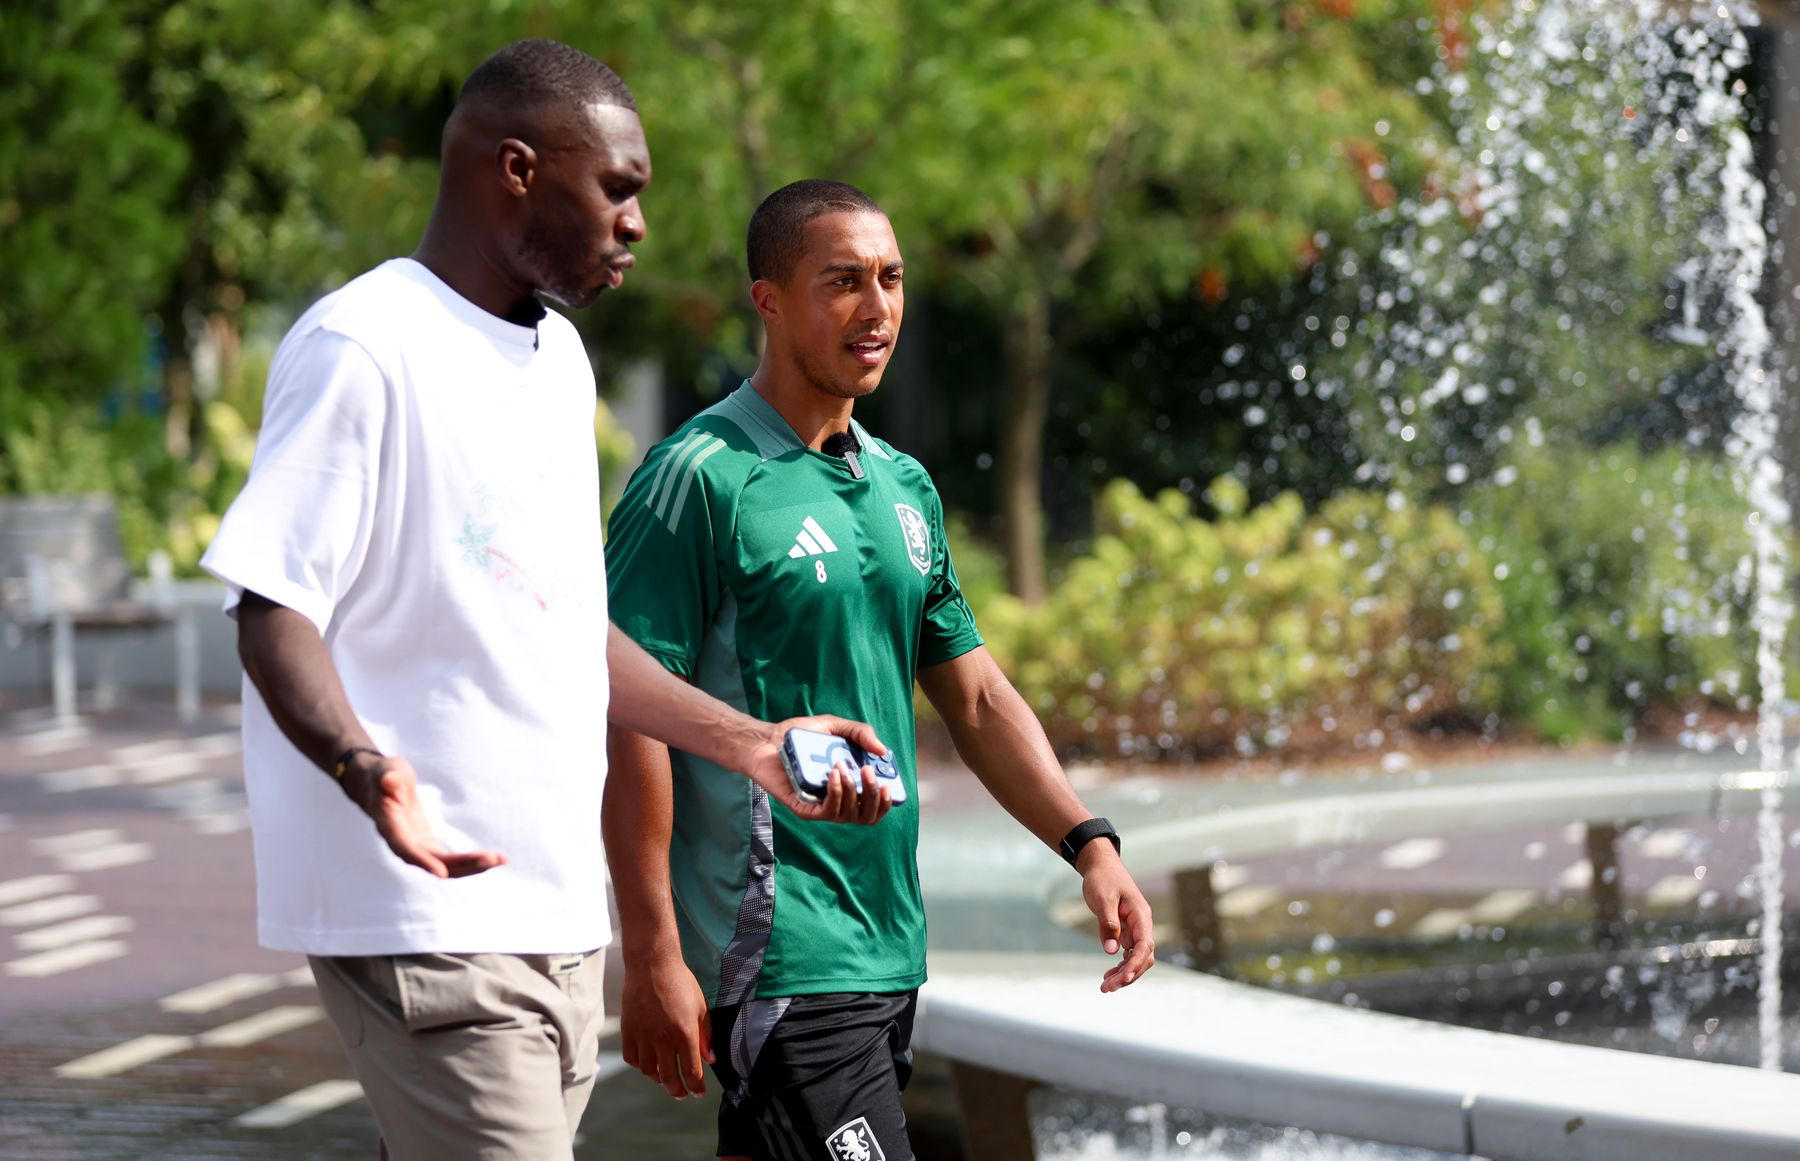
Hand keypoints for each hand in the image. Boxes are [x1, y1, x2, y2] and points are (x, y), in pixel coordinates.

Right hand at [340, 752, 506, 877]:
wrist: (378, 784)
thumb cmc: (383, 774)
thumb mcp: (386, 770)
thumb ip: (388, 777)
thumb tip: (390, 782)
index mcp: (390, 826)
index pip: (406, 848)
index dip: (423, 861)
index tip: (442, 873)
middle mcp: (403, 842)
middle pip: (433, 861)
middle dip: (462, 863)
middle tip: (492, 859)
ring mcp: (416, 846)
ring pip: (444, 865)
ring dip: (472, 866)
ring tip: (501, 860)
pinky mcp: (426, 845)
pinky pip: (449, 860)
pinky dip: (469, 860)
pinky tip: (492, 859)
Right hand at [619, 955, 714, 1098]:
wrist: (652, 965)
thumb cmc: (681, 983)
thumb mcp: (701, 1007)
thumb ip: (706, 1036)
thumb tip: (710, 1059)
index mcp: (684, 1034)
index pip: (691, 1072)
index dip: (696, 1087)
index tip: (698, 1092)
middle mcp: (663, 1039)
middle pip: (669, 1078)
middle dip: (677, 1090)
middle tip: (681, 1094)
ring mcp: (643, 1036)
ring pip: (649, 1071)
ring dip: (658, 1079)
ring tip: (665, 1077)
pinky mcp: (628, 1031)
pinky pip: (632, 1058)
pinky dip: (641, 1065)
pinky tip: (648, 1062)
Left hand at [744, 715, 893, 824]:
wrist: (768, 739)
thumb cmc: (801, 736)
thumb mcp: (835, 726)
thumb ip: (861, 733)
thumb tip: (883, 750)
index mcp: (850, 786)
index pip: (875, 806)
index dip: (886, 801)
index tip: (889, 785)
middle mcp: (839, 800)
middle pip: (867, 816)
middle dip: (873, 796)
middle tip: (869, 772)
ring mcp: (822, 806)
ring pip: (849, 815)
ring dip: (852, 792)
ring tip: (843, 767)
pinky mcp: (805, 809)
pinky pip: (827, 812)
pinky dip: (835, 794)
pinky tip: (833, 776)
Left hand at [1079, 843, 1154, 991]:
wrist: (1100, 865)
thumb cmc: (1102, 879)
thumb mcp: (1102, 899)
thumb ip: (1108, 924)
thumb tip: (1111, 951)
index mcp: (1141, 915)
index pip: (1145, 946)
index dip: (1136, 964)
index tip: (1123, 979)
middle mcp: (1142, 924)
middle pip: (1143, 957)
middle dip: (1128, 975)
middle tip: (1106, 988)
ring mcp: (1136, 928)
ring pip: (1137, 958)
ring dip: (1124, 973)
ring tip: (1105, 987)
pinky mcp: (1127, 930)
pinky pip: (1128, 953)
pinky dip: (1120, 965)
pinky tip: (1108, 975)